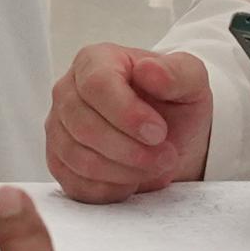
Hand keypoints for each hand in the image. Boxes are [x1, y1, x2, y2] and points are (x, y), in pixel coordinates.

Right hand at [43, 42, 213, 203]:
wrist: (167, 138)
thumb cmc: (173, 104)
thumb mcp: (191, 82)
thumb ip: (177, 72)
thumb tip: (148, 70)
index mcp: (94, 61)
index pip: (96, 85)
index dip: (127, 114)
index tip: (158, 132)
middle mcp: (67, 91)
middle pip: (84, 126)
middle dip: (131, 150)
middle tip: (166, 156)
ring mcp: (58, 128)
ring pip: (79, 158)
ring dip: (124, 171)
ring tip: (155, 167)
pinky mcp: (59, 162)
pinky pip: (75, 184)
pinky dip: (111, 189)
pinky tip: (134, 180)